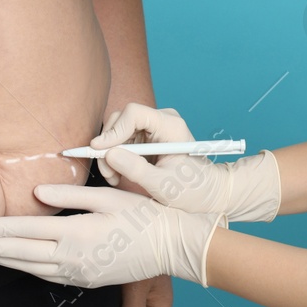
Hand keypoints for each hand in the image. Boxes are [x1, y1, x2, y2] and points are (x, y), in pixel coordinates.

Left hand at [0, 181, 226, 287]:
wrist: (169, 246)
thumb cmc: (141, 215)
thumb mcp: (107, 196)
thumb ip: (69, 194)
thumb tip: (37, 192)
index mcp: (75, 233)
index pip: (27, 230)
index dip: (0, 229)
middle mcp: (72, 258)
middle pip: (23, 253)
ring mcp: (79, 273)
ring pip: (32, 269)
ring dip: (5, 261)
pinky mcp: (86, 280)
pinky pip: (48, 277)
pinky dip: (27, 270)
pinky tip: (19, 264)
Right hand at [94, 102, 281, 223]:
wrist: (207, 193)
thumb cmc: (192, 190)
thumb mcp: (163, 185)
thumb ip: (136, 169)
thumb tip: (109, 154)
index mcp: (171, 126)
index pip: (135, 113)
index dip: (115, 130)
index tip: (99, 150)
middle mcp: (162, 120)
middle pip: (122, 119)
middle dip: (109, 145)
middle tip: (108, 172)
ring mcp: (154, 127)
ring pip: (118, 130)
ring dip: (110, 153)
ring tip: (114, 177)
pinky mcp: (147, 137)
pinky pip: (122, 140)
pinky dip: (116, 156)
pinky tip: (119, 174)